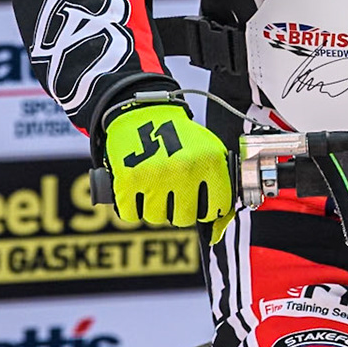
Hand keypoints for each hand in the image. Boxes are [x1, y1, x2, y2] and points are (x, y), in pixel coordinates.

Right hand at [103, 102, 233, 240]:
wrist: (144, 112)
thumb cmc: (180, 138)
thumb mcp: (209, 155)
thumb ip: (220, 192)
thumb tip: (216, 234)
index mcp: (210, 162)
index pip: (217, 209)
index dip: (209, 207)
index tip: (202, 199)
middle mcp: (184, 170)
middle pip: (184, 218)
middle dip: (180, 208)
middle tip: (174, 190)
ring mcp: (155, 176)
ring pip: (156, 218)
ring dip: (155, 207)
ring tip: (155, 184)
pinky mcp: (127, 179)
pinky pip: (131, 215)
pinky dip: (132, 205)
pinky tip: (138, 187)